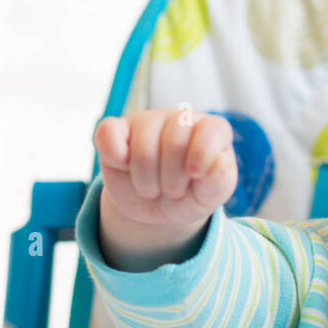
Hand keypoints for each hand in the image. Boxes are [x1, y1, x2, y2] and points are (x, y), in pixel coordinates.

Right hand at [93, 108, 237, 231]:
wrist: (155, 208)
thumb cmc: (189, 196)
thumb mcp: (209, 197)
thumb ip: (219, 181)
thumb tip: (219, 162)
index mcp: (211, 130)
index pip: (212, 130)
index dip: (202, 155)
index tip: (195, 176)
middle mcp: (180, 119)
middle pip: (174, 143)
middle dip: (172, 179)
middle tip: (173, 191)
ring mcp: (147, 121)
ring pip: (142, 148)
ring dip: (146, 182)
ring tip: (152, 187)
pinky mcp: (115, 130)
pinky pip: (108, 133)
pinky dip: (114, 157)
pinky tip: (124, 166)